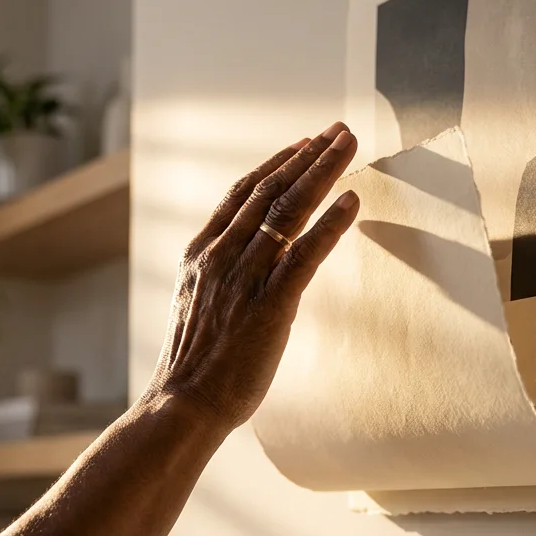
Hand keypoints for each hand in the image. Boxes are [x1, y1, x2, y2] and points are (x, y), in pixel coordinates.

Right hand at [144, 121, 360, 429]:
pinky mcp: (271, 305)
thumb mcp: (196, 307)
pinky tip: (352, 200)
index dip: (276, 164)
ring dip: (323, 173)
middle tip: (339, 130)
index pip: (241, 194)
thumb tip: (244, 266)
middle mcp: (221, 256)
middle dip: (308, 156)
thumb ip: (219, 279)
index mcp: (200, 254)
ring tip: (349, 145)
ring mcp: (245, 278)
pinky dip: (330, 223)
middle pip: (270, 191)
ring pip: (288, 211)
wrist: (183, 404)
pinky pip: (305, 254)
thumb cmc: (193, 367)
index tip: (303, 143)